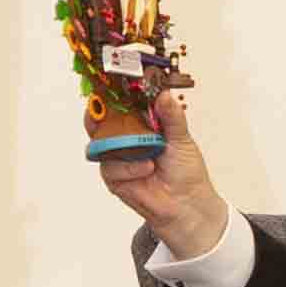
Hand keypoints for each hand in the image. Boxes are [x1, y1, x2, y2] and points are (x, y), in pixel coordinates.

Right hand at [97, 83, 227, 261]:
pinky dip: (128, 167)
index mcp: (142, 124)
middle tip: (106, 109)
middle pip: (101, 121)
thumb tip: (163, 94)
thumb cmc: (186, 171)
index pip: (121, 104)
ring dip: (123, 146)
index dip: (112, 93)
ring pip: (102, 144)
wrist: (186, 204)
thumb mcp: (182, 138)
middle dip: (99, 113)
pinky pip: (109, 166)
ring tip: (149, 153)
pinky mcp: (115, 177)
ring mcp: (118, 158)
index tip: (109, 82)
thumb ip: (172, 116)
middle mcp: (126, 139)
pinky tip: (145, 169)